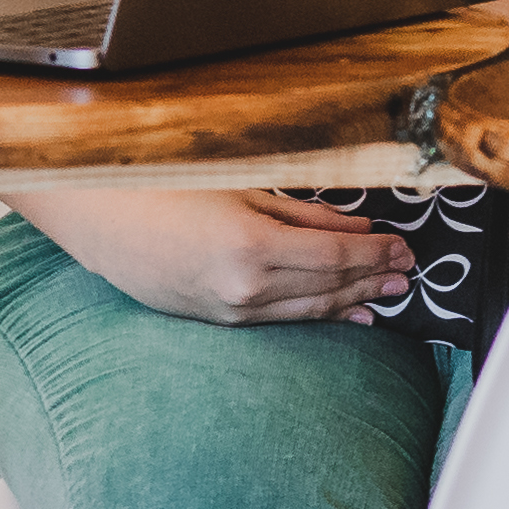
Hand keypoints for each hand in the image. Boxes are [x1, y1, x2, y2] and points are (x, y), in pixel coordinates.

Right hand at [15, 186, 412, 328]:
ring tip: (389, 293)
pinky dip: (320, 315)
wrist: (101, 222)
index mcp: (253, 247)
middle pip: (329, 286)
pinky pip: (283, 320)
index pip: (335, 255)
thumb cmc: (164, 189)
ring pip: (310, 309)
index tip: (404, 246)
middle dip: (373, 277)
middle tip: (407, 270)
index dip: (377, 253)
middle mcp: (246, 288)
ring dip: (354, 300)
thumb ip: (302, 211)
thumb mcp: (241, 188)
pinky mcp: (220, 321)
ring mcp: (232, 311)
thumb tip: (356, 226)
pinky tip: (347, 314)